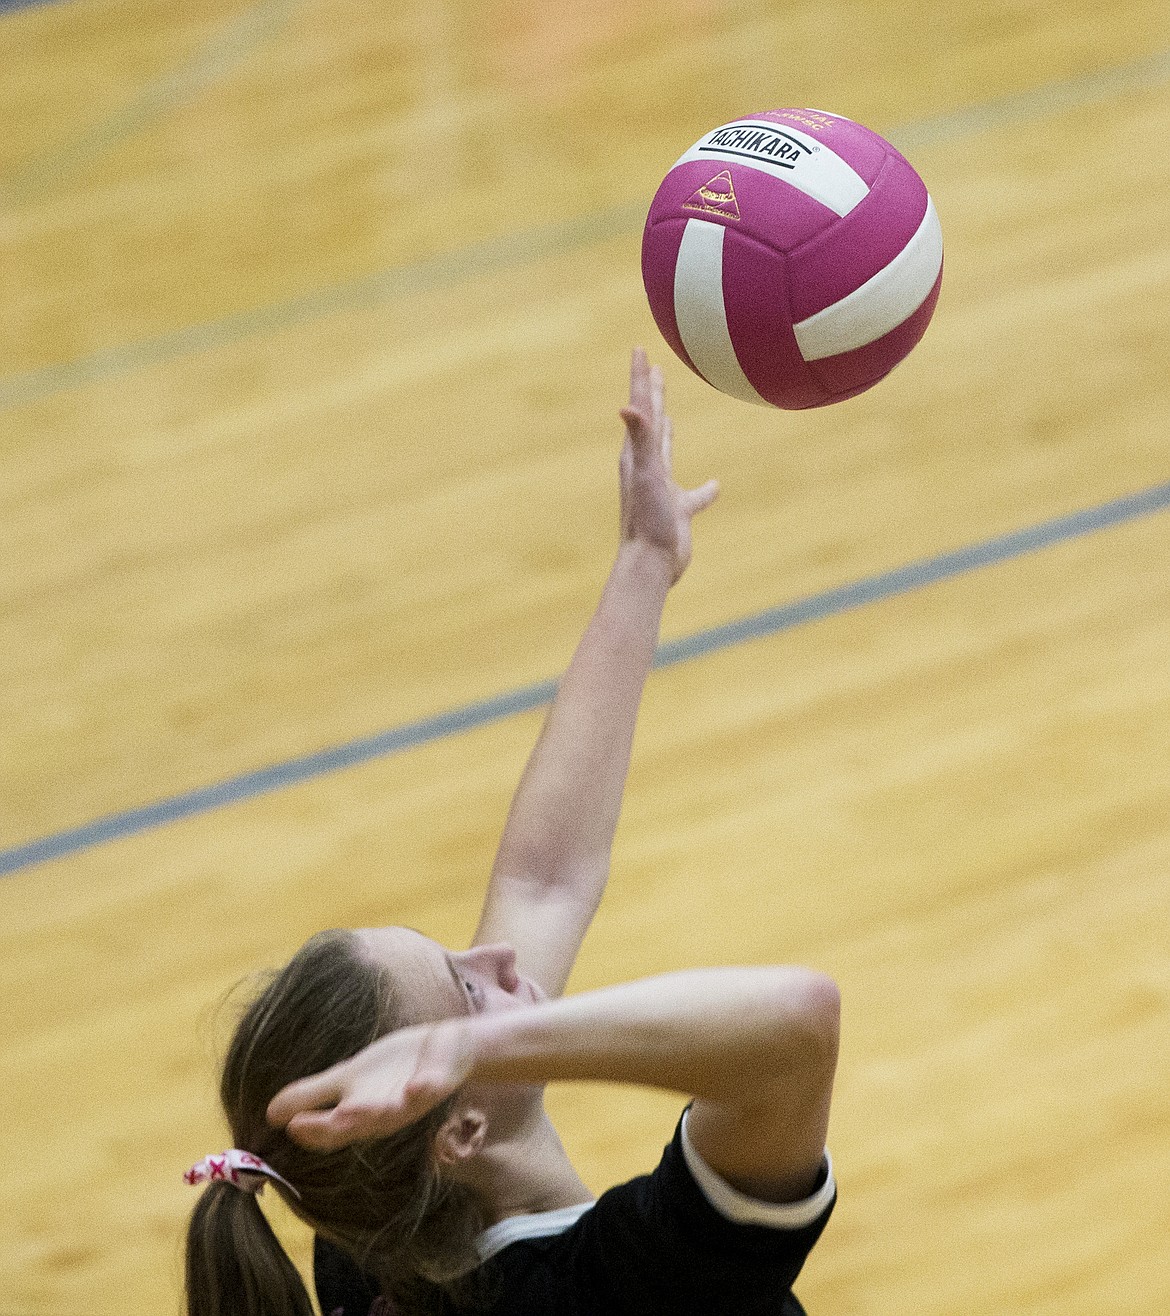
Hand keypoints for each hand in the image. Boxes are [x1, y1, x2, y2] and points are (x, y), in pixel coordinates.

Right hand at [266, 1019, 477, 1151]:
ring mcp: (414, 1097)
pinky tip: (415, 1087)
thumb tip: (269, 1113)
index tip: (287, 1126)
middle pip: (359, 1124)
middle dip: (338, 1126)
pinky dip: (424, 1089)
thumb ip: (313, 1096)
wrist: (443, 1050)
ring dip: (375, 1113)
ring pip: (393, 1112)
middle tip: (310, 1127)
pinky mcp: (439, 1079)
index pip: (332, 1129)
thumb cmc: (393, 1068)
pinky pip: (432, 1087)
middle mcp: (385, 1112)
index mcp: (361, 1113)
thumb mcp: (348, 1079)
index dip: (311, 1130)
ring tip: (353, 1112)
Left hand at [619, 348, 718, 583]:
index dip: (641, 378)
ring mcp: (662, 489)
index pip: (640, 406)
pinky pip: (694, 496)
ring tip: (671, 416)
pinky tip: (715, 486)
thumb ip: (641, 438)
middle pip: (650, 421)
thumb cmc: (647, 519)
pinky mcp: (677, 511)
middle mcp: (646, 467)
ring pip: (666, 452)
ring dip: (668, 432)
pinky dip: (705, 490)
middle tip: (653, 369)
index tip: (640, 351)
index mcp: (638, 454)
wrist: (650, 563)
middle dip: (652, 394)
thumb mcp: (645, 473)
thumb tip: (628, 406)